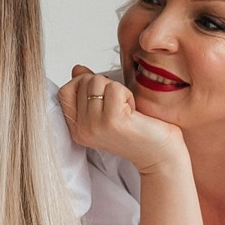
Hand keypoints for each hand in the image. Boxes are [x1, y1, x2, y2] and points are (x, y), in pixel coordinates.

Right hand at [58, 65, 183, 172]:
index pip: (64, 92)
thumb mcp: (106, 111)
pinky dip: (127, 94)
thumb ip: (89, 91)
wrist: (160, 155)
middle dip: (104, 85)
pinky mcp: (112, 120)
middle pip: (83, 82)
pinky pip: (115, 88)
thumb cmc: (138, 132)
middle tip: (118, 106)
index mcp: (77, 129)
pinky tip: (133, 111)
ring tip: (126, 109)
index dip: (82, 83)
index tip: (102, 96)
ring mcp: (95, 126)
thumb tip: (77, 69)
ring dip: (117, 89)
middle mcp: (82, 130)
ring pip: (98, 81)